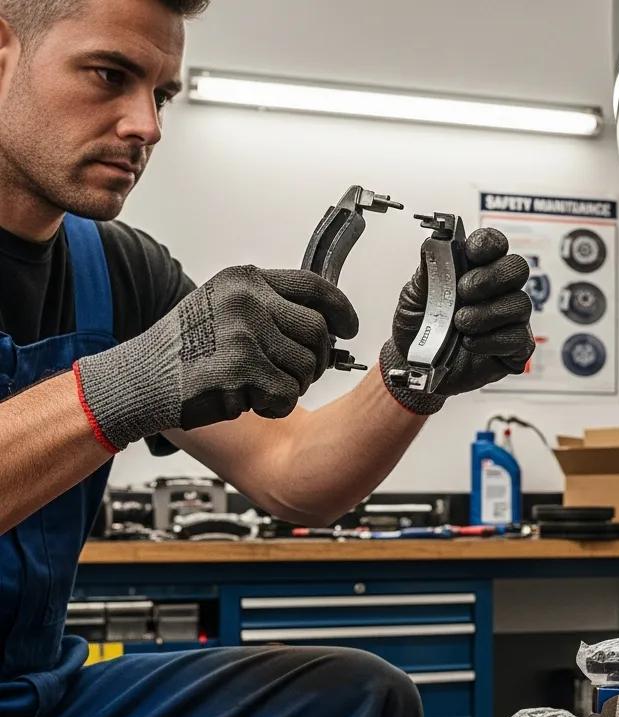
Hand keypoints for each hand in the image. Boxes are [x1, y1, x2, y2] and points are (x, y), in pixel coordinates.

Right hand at [75, 267, 357, 450]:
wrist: (140, 378)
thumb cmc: (184, 349)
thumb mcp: (224, 307)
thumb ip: (270, 307)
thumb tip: (326, 325)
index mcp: (245, 280)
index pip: (314, 287)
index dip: (341, 310)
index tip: (349, 328)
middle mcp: (247, 300)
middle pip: (318, 332)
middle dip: (313, 360)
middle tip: (290, 373)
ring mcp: (244, 332)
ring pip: (306, 367)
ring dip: (290, 386)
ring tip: (257, 385)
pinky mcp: (242, 368)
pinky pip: (287, 395)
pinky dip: (273, 406)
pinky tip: (247, 399)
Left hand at [381, 227, 534, 413]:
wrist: (415, 369)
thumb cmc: (417, 332)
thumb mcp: (412, 300)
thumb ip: (426, 274)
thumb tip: (434, 246)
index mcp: (473, 271)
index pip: (494, 246)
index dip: (488, 244)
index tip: (472, 252)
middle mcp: (496, 292)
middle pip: (517, 268)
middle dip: (492, 276)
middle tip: (464, 291)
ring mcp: (508, 320)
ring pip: (520, 303)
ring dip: (488, 312)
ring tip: (461, 324)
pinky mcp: (514, 349)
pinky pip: (519, 338)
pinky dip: (492, 340)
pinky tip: (471, 344)